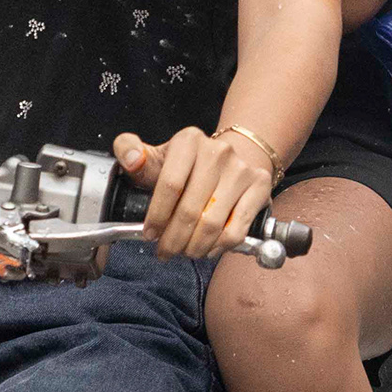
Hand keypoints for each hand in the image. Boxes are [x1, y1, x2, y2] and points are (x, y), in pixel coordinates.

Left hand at [114, 126, 276, 261]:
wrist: (231, 160)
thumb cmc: (188, 166)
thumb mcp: (157, 157)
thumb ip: (131, 152)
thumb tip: (131, 160)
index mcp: (188, 141)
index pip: (170, 184)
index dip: (157, 216)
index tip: (150, 234)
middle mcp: (218, 151)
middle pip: (190, 209)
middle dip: (174, 239)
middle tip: (166, 251)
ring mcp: (241, 169)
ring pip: (212, 224)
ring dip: (194, 247)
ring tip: (186, 251)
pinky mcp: (259, 186)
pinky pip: (237, 230)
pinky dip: (219, 247)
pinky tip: (208, 248)